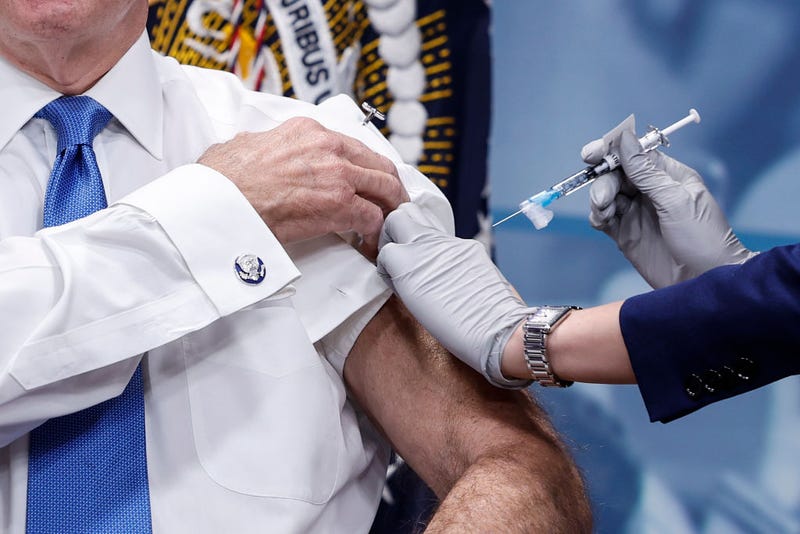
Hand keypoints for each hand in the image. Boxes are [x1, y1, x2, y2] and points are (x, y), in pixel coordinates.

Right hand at [198, 117, 408, 251]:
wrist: (220, 203)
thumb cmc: (224, 181)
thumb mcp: (244, 146)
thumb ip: (262, 144)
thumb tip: (257, 149)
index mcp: (308, 131)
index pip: (352, 146)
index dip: (364, 167)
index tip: (366, 182)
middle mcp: (329, 147)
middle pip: (378, 164)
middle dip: (390, 186)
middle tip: (392, 204)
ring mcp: (338, 175)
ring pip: (385, 187)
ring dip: (391, 208)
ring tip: (390, 225)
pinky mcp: (341, 204)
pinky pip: (374, 218)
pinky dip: (378, 233)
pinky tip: (372, 244)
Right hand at [377, 203, 531, 386]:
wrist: (494, 328)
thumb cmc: (452, 328)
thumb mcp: (414, 304)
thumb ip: (403, 278)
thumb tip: (400, 270)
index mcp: (406, 262)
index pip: (384, 250)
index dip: (385, 264)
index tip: (393, 277)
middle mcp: (426, 244)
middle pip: (400, 216)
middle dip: (395, 231)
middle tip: (400, 251)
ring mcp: (450, 242)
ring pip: (424, 219)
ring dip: (417, 233)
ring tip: (422, 256)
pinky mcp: (469, 246)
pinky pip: (448, 239)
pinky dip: (441, 249)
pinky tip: (448, 269)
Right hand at [582, 117, 754, 287]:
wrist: (704, 282)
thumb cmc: (704, 239)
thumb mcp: (675, 200)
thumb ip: (646, 171)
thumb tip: (625, 138)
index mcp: (667, 176)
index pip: (635, 154)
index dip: (611, 150)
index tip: (591, 153)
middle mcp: (650, 191)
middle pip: (616, 174)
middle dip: (604, 180)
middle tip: (603, 197)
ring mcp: (636, 213)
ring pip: (607, 194)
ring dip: (600, 199)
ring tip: (605, 211)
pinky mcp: (626, 234)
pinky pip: (603, 218)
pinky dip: (598, 215)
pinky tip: (602, 219)